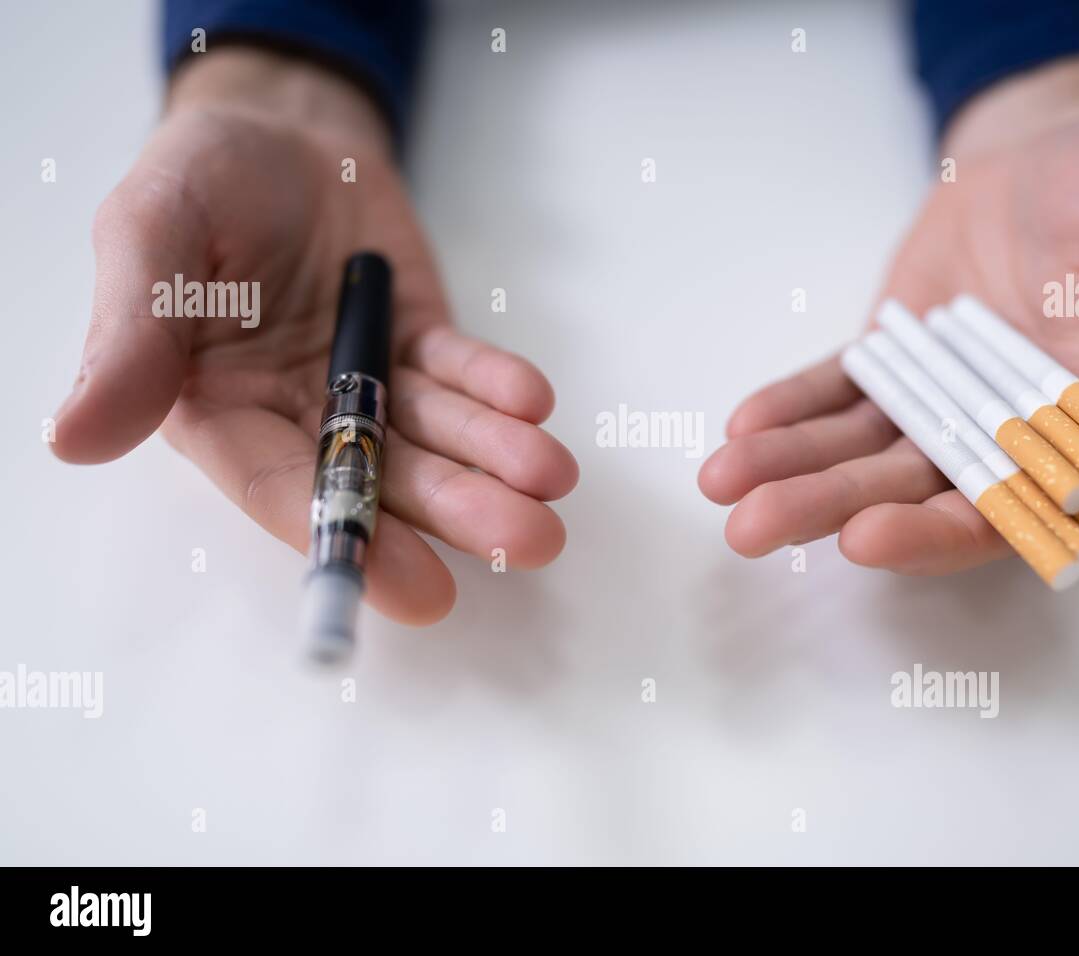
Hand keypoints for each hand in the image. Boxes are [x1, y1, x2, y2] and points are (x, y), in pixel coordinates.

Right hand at [52, 49, 577, 624]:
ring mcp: (370, 380)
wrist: (278, 127)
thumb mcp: (147, 237)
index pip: (285, 489)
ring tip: (551, 478)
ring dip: (496, 459)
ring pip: (436, 435)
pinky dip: (497, 388)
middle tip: (526, 539)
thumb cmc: (197, 179)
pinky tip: (532, 401)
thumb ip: (129, 337)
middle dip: (454, 511)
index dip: (350, 541)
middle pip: (383, 477)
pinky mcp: (420, 342)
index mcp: (222, 411)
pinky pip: (461, 372)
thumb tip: (72, 439)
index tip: (419, 591)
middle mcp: (301, 414)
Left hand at [700, 57, 1078, 574]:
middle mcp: (1007, 428)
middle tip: (753, 529)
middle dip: (832, 509)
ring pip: (865, 453)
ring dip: (795, 472)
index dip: (941, 527)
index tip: (864, 536)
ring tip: (723, 485)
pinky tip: (741, 432)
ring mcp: (945, 402)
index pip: (1011, 501)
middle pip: (916, 488)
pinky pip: (840, 400)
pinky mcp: (899, 369)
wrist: (1044, 153)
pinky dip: (792, 415)